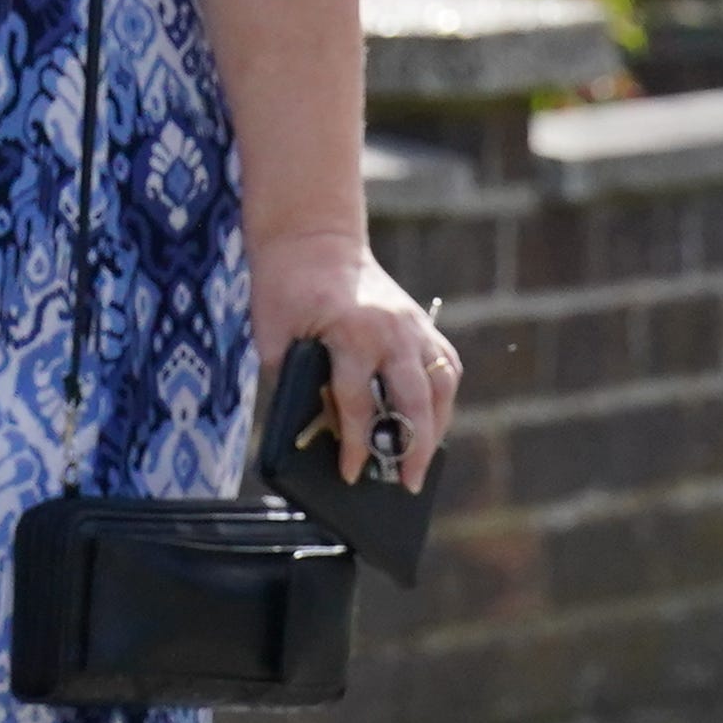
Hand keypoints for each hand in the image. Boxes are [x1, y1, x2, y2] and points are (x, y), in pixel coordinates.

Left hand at [254, 233, 459, 480]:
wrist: (311, 239)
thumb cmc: (285, 291)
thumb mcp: (277, 341)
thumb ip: (302, 385)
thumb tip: (323, 432)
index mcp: (351, 334)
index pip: (358, 406)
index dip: (355, 446)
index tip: (351, 475)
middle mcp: (392, 331)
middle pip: (414, 402)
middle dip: (414, 448)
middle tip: (409, 483)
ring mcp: (413, 324)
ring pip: (442, 384)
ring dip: (438, 425)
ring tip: (424, 458)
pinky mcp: (421, 321)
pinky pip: (445, 365)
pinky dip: (444, 396)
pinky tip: (434, 419)